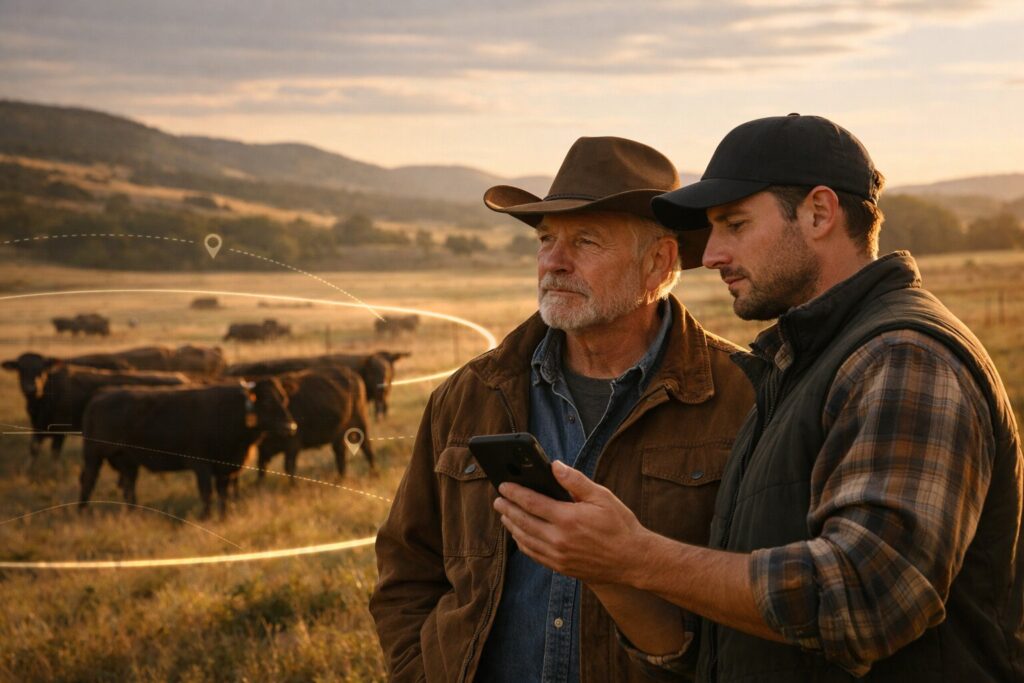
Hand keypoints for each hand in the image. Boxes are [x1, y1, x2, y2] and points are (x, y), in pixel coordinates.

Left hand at [493, 460, 649, 584]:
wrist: (633, 560)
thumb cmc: (620, 525)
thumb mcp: (602, 496)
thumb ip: (575, 481)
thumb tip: (555, 466)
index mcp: (568, 519)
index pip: (531, 502)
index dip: (514, 493)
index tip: (503, 486)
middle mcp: (559, 539)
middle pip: (523, 521)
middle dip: (507, 508)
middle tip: (498, 500)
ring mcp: (558, 556)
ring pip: (525, 539)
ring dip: (511, 526)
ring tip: (505, 515)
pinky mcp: (560, 567)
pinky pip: (533, 554)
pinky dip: (522, 543)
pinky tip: (520, 536)